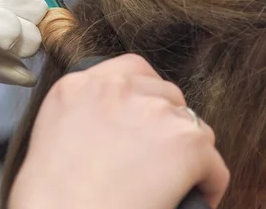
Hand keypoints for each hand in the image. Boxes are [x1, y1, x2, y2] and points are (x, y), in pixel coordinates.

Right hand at [10, 55, 229, 208]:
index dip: (145, 96)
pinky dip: (208, 183)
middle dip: (166, 124)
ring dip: (186, 151)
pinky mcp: (186, 142)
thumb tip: (119, 127)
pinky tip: (193, 197)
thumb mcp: (51, 136)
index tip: (145, 119)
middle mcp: (117, 89)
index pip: (131, 69)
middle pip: (166, 95)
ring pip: (193, 126)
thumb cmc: (51, 200)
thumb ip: (87, 114)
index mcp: (80, 86)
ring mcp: (154, 111)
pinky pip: (214, 164)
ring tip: (172, 181)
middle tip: (156, 158)